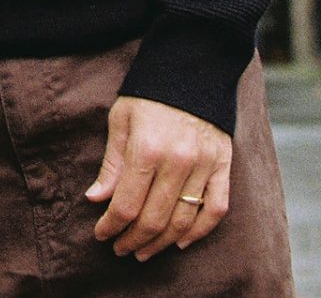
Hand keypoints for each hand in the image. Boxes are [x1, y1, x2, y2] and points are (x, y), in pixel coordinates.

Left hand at [86, 94, 231, 258]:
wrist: (191, 69)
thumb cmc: (148, 95)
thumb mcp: (121, 120)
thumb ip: (112, 163)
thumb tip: (96, 199)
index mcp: (146, 148)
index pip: (127, 204)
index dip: (111, 226)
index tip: (101, 235)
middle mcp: (177, 161)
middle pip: (154, 219)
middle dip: (133, 240)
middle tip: (121, 249)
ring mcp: (203, 165)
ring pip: (183, 221)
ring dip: (161, 243)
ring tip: (144, 250)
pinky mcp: (223, 166)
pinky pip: (215, 210)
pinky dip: (199, 232)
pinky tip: (181, 241)